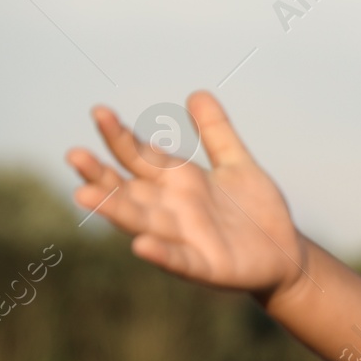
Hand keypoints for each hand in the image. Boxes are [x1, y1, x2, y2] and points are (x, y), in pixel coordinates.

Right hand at [67, 91, 309, 299]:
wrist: (285, 253)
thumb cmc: (255, 211)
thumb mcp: (238, 164)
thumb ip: (217, 133)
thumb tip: (197, 94)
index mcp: (178, 181)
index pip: (140, 156)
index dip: (120, 136)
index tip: (100, 112)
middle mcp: (173, 209)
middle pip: (128, 191)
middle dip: (101, 175)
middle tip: (74, 154)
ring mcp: (186, 238)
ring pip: (144, 222)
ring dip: (116, 210)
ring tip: (84, 196)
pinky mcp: (207, 266)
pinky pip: (180, 260)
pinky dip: (161, 254)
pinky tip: (141, 246)